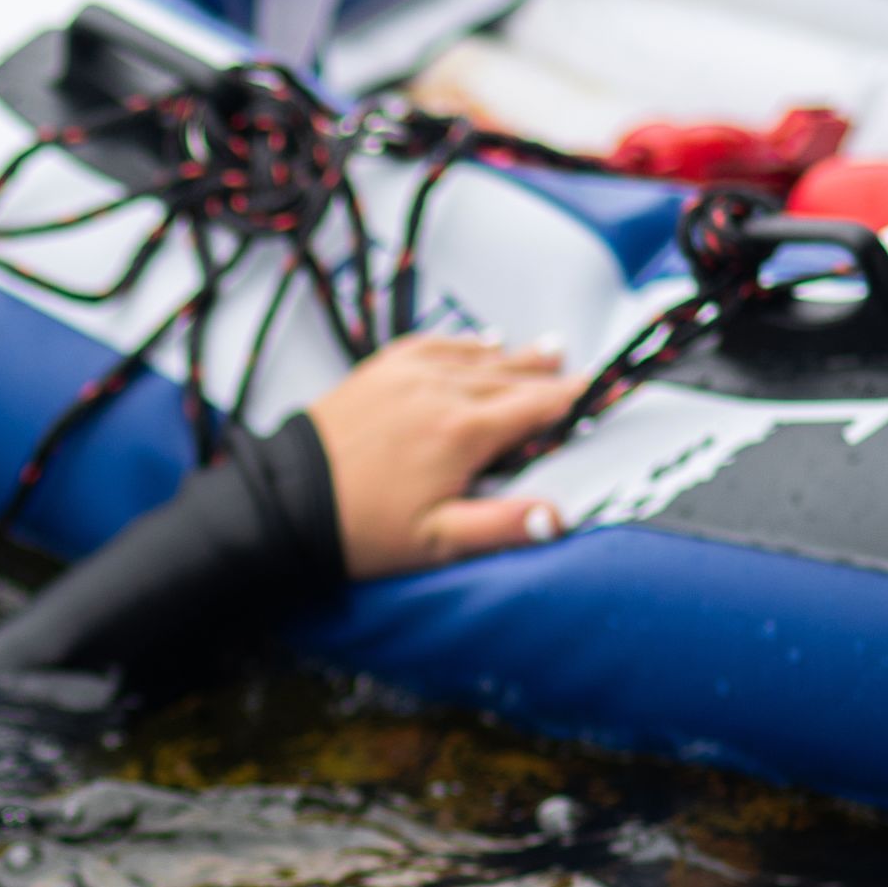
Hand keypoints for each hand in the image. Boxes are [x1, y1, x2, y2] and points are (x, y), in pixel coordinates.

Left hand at [300, 335, 591, 579]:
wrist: (283, 501)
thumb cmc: (359, 529)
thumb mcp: (435, 542)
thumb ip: (501, 526)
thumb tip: (560, 515)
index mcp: (463, 432)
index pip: (538, 408)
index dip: (575, 402)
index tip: (604, 396)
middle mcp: (440, 391)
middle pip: (515, 377)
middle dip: (553, 377)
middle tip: (587, 375)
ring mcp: (408, 373)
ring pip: (480, 357)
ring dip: (517, 357)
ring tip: (552, 350)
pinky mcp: (380, 369)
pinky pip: (436, 345)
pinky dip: (467, 345)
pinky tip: (484, 344)